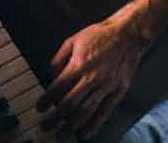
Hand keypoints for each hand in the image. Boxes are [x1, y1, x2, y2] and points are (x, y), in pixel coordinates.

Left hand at [36, 16, 149, 139]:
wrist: (127, 34)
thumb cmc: (101, 35)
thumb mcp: (74, 40)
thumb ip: (59, 58)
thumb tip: (52, 74)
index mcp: (78, 64)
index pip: (57, 88)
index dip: (46, 100)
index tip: (40, 108)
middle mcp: (91, 77)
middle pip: (69, 104)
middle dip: (55, 118)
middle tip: (46, 126)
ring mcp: (106, 86)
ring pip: (85, 111)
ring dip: (71, 126)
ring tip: (61, 135)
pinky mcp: (118, 91)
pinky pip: (104, 112)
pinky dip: (94, 125)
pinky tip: (85, 133)